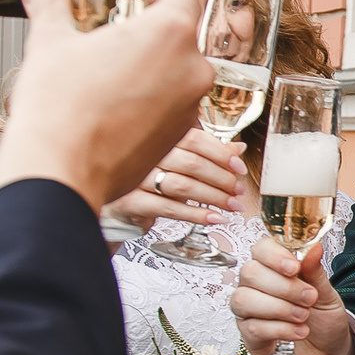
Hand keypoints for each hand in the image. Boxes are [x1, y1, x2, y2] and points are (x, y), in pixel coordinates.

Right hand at [0, 0, 212, 212]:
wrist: (60, 169)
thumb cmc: (59, 107)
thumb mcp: (50, 42)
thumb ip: (50, 7)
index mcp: (169, 33)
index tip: (139, 5)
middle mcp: (191, 69)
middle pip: (180, 40)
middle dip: (151, 40)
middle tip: (116, 46)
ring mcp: (189, 107)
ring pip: (178, 77)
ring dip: (153, 74)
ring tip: (111, 81)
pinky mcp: (178, 138)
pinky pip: (171, 111)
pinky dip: (151, 106)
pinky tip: (116, 111)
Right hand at [104, 128, 247, 229]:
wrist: (115, 205)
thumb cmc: (149, 180)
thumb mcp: (178, 163)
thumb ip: (206, 154)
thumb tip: (238, 149)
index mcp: (157, 137)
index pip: (194, 138)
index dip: (220, 153)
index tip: (239, 167)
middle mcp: (144, 153)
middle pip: (192, 163)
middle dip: (221, 179)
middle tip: (239, 190)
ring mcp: (135, 177)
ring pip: (182, 186)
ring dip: (214, 197)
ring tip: (233, 206)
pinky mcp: (130, 201)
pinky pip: (168, 208)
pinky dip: (195, 215)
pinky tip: (214, 218)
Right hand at [228, 236, 354, 354]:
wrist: (327, 349)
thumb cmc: (322, 316)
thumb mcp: (326, 293)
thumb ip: (315, 272)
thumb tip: (314, 247)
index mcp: (273, 266)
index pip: (261, 248)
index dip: (274, 255)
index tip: (294, 268)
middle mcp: (254, 284)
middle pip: (250, 273)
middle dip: (284, 287)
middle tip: (309, 298)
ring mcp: (247, 309)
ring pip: (244, 299)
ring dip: (279, 308)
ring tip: (304, 316)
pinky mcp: (248, 334)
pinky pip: (252, 327)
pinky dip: (280, 329)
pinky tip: (299, 331)